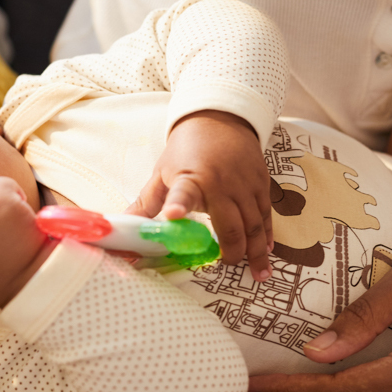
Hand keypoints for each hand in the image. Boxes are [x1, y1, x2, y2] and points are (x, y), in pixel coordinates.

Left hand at [126, 110, 273, 279]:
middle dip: (232, 250)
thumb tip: (123, 230)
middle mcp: (221, 183)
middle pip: (231, 225)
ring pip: (254, 224)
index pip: (183, 194)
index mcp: (191, 179)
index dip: (178, 205)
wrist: (219, 118)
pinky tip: (267, 251)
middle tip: (229, 266)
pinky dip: (267, 235)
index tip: (173, 215)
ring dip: (256, 250)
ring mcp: (245, 184)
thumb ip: (146, 205)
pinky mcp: (261, 183)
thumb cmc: (186, 150)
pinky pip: (266, 214)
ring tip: (259, 273)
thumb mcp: (162, 174)